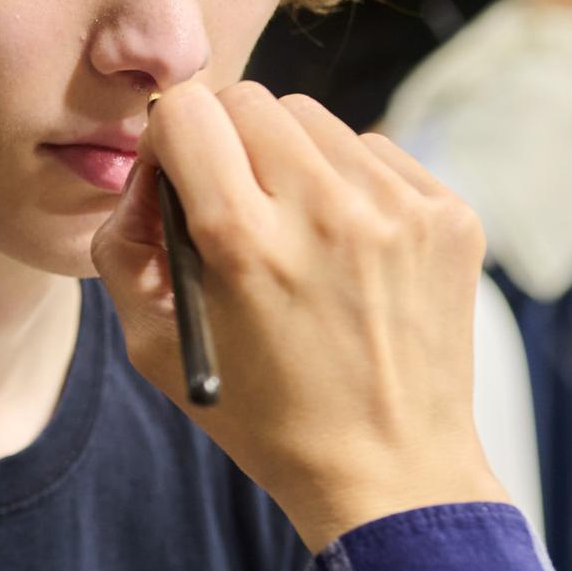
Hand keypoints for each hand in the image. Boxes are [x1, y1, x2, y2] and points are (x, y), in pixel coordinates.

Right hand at [91, 80, 509, 552]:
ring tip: (296, 230)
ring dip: (290, 158)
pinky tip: (348, 246)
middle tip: (233, 199)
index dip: (171, 139)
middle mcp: (326, 212)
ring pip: (316, 119)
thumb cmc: (263, 414)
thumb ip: (123, 244)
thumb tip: (146, 172)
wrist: (389, 469)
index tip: (178, 175)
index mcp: (243, 243)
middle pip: (252, 100)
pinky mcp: (448, 215)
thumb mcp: (151, 343)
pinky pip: (376, 151)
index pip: (190, 112)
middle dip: (227, 140)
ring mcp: (398, 209)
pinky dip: (350, 182)